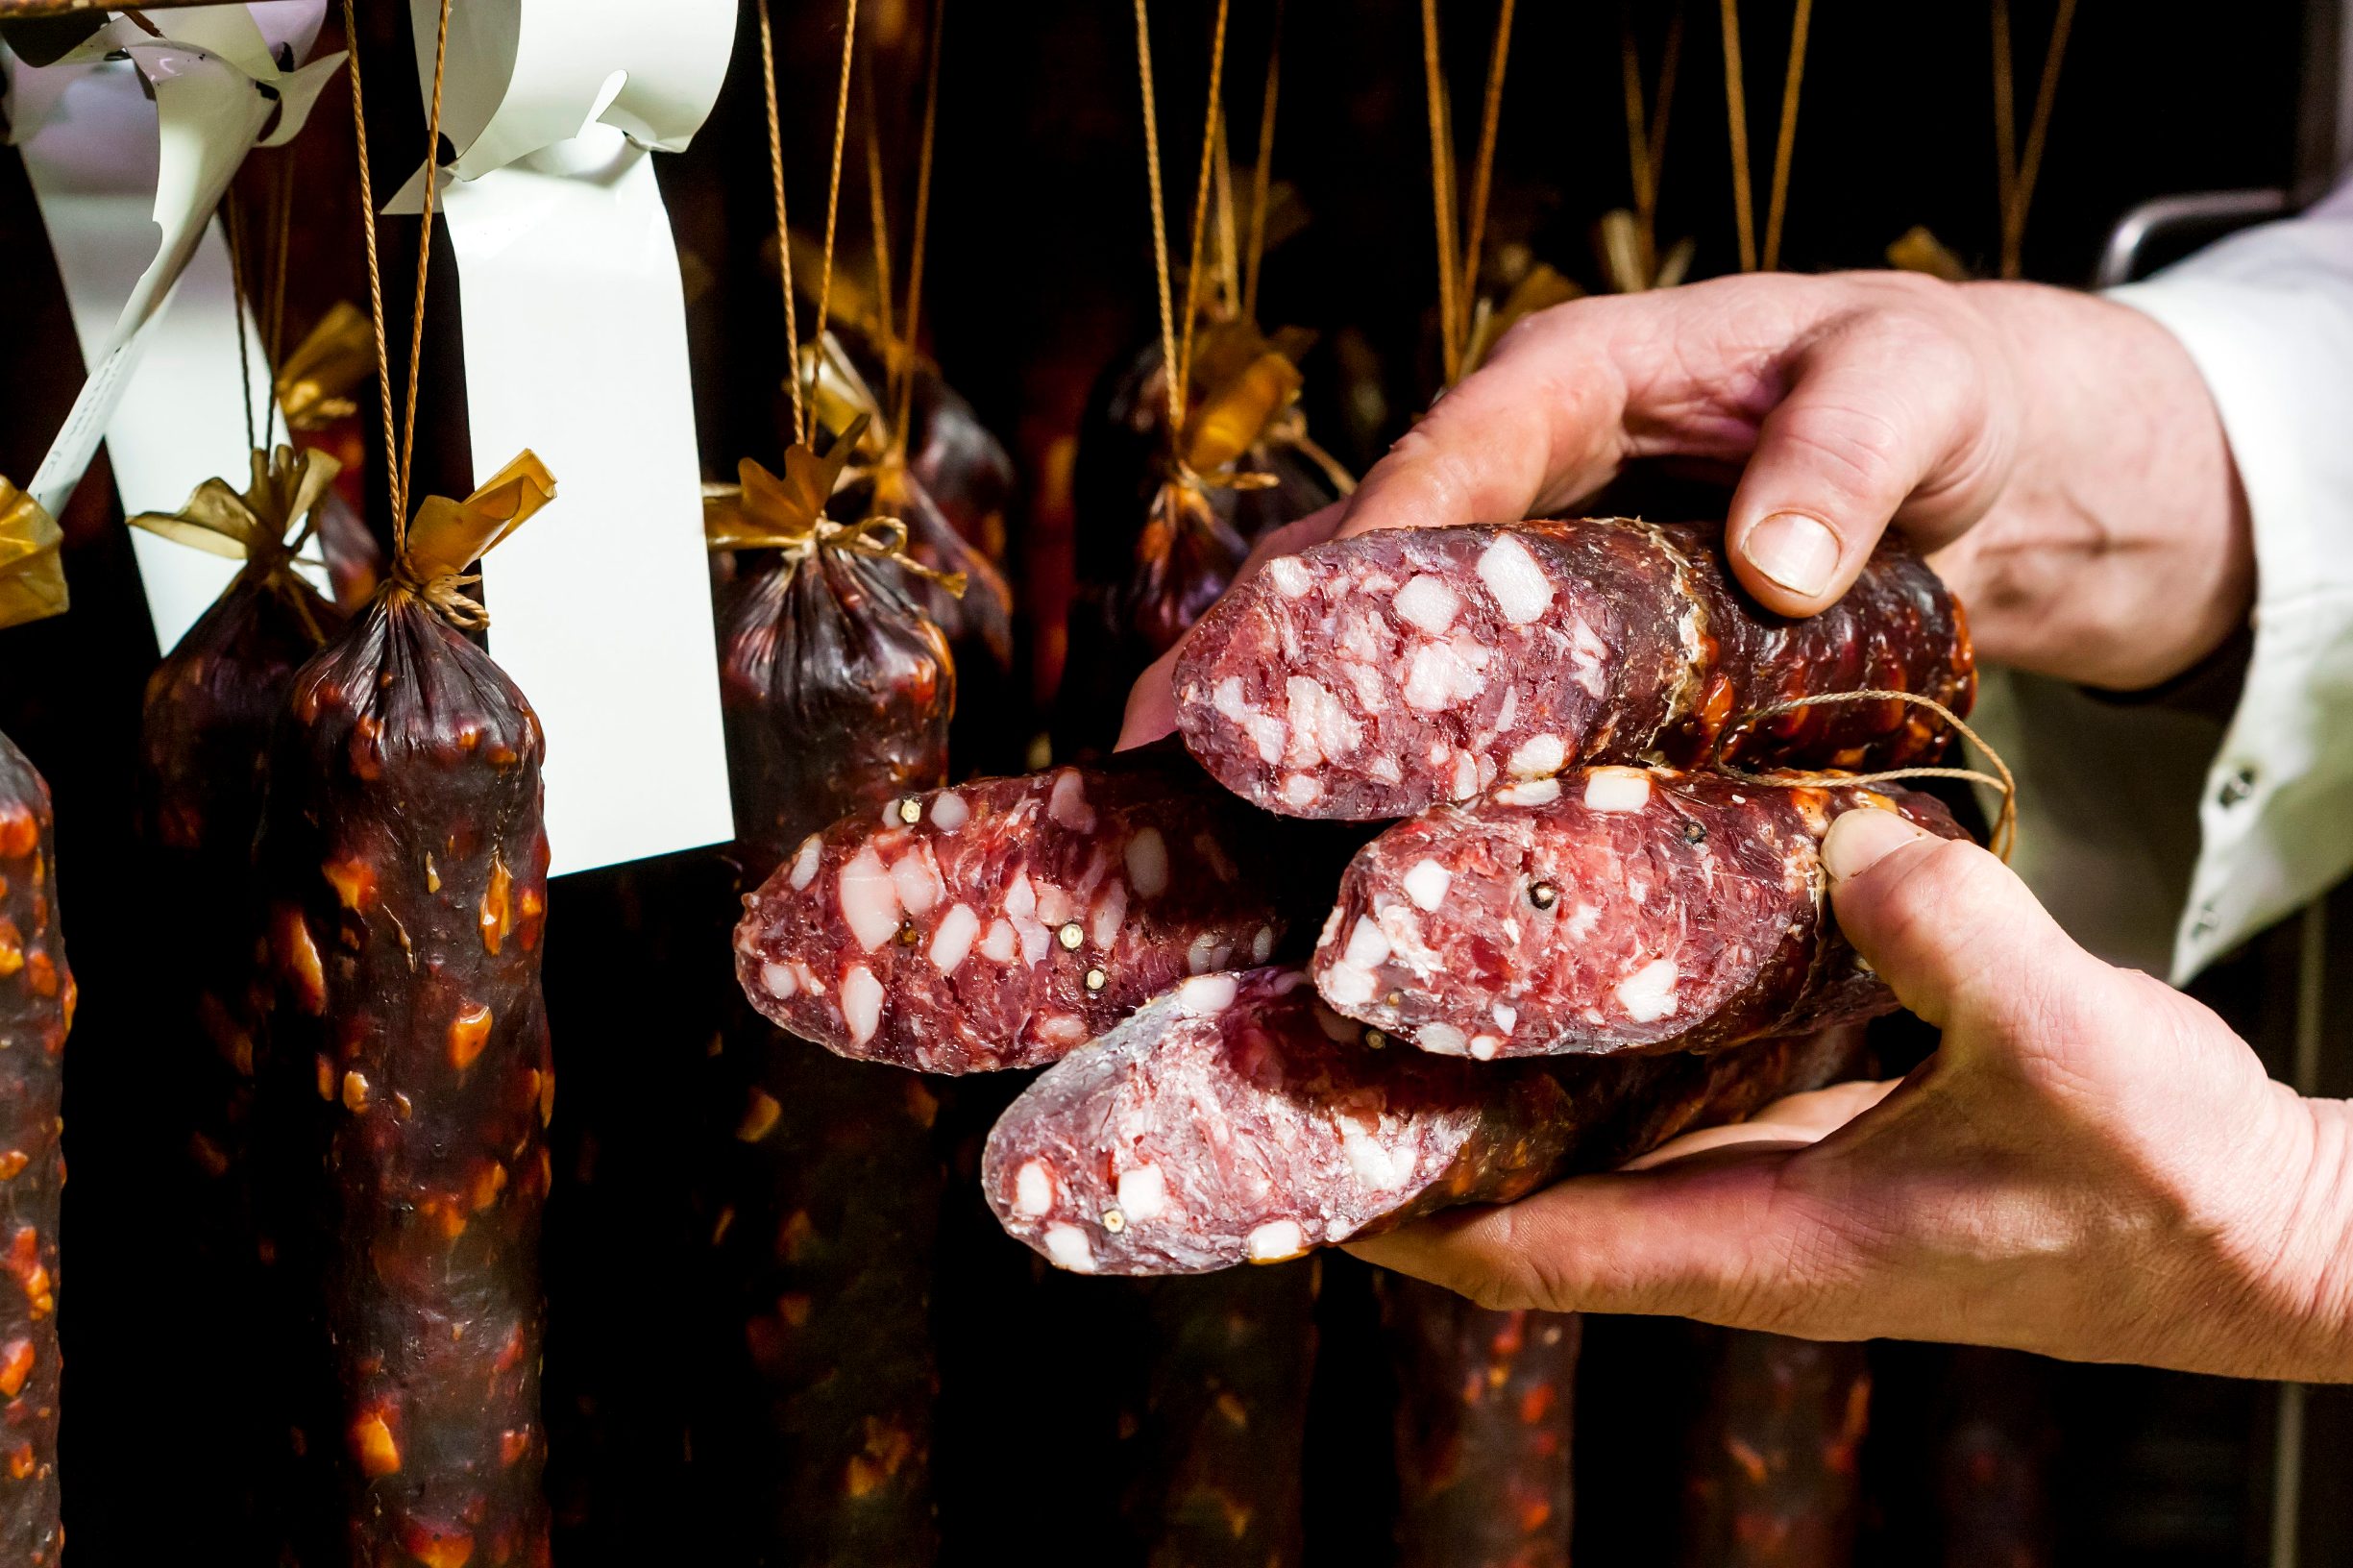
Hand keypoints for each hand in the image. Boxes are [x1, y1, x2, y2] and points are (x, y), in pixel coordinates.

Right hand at [1120, 271, 2251, 748]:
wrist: (1992, 455)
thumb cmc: (1942, 394)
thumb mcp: (1917, 394)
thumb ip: (1848, 455)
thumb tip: (1775, 561)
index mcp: (1577, 380)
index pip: (1440, 465)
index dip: (1349, 565)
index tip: (1269, 665)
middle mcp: (1522, 465)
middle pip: (1362, 561)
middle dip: (1256, 659)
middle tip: (1156, 762)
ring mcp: (1531, 558)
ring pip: (1380, 640)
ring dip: (1289, 726)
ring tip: (1186, 823)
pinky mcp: (1560, 641)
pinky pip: (1451, 698)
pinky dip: (1382, 764)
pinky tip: (1327, 852)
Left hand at [1346, 807, 2352, 1382]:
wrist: (2262, 1236)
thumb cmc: (2175, 1192)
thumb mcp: (2074, 1051)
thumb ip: (1955, 939)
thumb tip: (1847, 838)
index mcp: (1768, 1250)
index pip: (1530, 1257)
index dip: (1402, 1220)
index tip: (1296, 1161)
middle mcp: (1745, 1231)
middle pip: (1523, 1201)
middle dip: (1413, 1136)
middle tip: (1302, 1033)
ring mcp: (1779, 1191)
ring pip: (1592, 1147)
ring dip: (1498, 1086)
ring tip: (1398, 980)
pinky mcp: (1823, 1143)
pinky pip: (1674, 1099)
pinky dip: (1608, 1045)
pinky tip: (1581, 951)